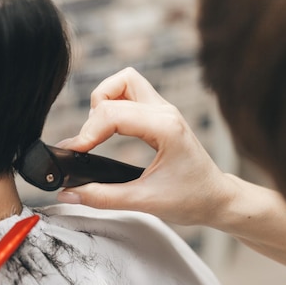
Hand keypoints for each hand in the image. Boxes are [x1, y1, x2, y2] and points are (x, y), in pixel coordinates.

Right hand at [56, 67, 236, 226]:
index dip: (87, 132)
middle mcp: (164, 111)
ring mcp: (163, 110)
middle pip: (116, 86)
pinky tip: (109, 132)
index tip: (74, 153)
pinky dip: (113, 106)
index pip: (112, 113)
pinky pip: (130, 94)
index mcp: (164, 127)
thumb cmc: (192, 199)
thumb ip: (102, 197)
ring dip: (104, 102)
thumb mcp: (144, 202)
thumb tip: (68, 193)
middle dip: (94, 115)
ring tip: (97, 134)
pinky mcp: (159, 115)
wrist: (217, 199)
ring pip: (124, 82)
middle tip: (88, 144)